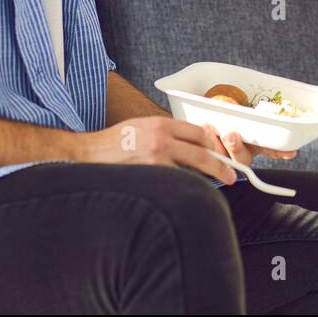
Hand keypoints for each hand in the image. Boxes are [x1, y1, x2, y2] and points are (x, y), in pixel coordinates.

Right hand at [78, 116, 294, 183]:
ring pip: (191, 169)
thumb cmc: (113, 143)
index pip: (197, 132)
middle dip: (220, 164)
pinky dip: (184, 187)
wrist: (86, 155)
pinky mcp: (149, 174)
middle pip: (202, 150)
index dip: (213, 143)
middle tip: (231, 174)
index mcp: (160, 123)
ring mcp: (155, 157)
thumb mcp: (141, 127)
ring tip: (215, 186)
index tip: (220, 152)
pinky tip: (188, 193)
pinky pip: (175, 182)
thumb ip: (165, 133)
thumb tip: (189, 144)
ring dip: (204, 178)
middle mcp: (161, 138)